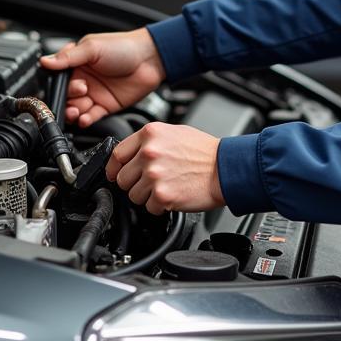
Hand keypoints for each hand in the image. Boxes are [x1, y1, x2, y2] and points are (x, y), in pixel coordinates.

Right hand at [39, 29, 165, 126]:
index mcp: (77, 63)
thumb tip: (45, 61)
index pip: (59, 79)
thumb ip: (68, 57)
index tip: (68, 86)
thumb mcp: (92, 48)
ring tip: (76, 112)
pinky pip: (91, 116)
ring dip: (73, 113)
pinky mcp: (106, 106)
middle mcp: (84, 79)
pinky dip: (85, 120)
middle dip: (67, 100)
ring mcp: (95, 93)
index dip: (61, 86)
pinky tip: (84, 119)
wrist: (150, 58)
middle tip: (79, 94)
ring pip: (77, 108)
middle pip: (66, 97)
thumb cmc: (124, 46)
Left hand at [106, 122, 223, 214]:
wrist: (226, 169)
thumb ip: (150, 141)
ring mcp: (154, 174)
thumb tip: (130, 153)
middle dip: (134, 183)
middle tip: (152, 182)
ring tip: (166, 187)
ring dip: (147, 196)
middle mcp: (149, 153)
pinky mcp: (162, 195)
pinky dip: (160, 206)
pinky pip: (149, 208)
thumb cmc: (205, 152)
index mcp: (150, 134)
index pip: (116, 154)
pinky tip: (173, 195)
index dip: (115, 167)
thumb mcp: (174, 132)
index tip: (116, 173)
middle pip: (122, 178)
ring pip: (133, 195)